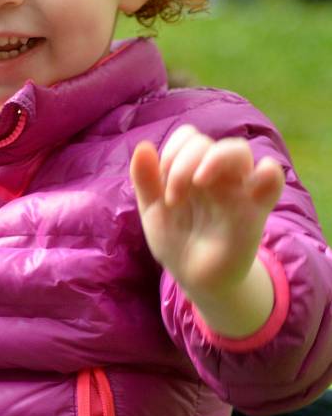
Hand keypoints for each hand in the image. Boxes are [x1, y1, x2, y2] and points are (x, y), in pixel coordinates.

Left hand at [131, 125, 284, 334]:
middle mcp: (216, 174)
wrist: (194, 278)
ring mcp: (237, 188)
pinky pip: (272, 179)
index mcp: (191, 169)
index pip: (188, 137)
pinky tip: (256, 177)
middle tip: (173, 197)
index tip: (162, 185)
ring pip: (237, 150)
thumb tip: (143, 146)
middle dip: (183, 162)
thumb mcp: (153, 211)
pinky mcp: (255, 209)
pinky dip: (268, 171)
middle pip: (206, 142)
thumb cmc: (175, 240)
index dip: (172, 152)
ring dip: (212, 159)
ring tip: (196, 184)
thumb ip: (145, 180)